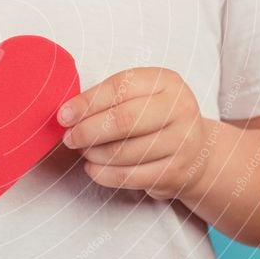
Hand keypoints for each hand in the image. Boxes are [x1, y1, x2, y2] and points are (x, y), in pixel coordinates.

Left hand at [57, 67, 207, 199]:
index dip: (87, 102)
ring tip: (83, 152)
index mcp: (166, 81)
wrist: (196, 152)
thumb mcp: (140, 96)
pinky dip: (103, 174)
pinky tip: (93, 168)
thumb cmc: (154, 118)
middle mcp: (180, 109)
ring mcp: (182, 142)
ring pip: (124, 152)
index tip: (63, 115)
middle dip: (88, 130)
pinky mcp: (175, 172)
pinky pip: (128, 176)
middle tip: (69, 138)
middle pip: (123, 120)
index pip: (120, 87)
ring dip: (93, 154)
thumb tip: (67, 114)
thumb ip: (108, 99)